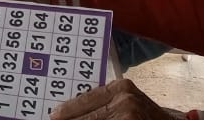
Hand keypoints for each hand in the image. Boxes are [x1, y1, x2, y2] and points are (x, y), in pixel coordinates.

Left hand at [51, 80, 175, 119]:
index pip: (85, 99)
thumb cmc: (150, 118)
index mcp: (120, 87)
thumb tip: (72, 111)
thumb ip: (107, 104)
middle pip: (86, 116)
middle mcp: (123, 99)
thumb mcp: (128, 103)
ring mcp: (127, 115)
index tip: (53, 116)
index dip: (67, 110)